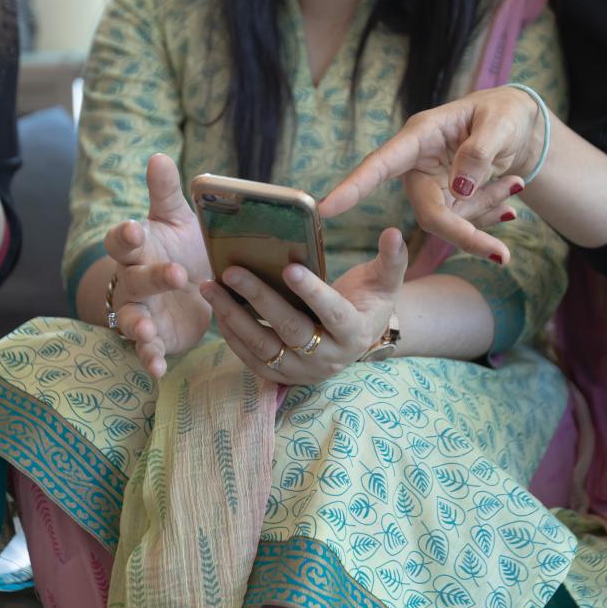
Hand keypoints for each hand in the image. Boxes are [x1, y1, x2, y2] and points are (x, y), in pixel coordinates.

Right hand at [103, 154, 213, 377]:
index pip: (122, 240)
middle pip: (134, 280)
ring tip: (145, 332)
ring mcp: (140, 311)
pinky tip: (157, 369)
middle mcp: (132, 280)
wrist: (191, 288)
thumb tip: (158, 156)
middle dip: (151, 278)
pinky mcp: (154, 337)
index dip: (125, 236)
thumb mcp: (177, 220)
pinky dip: (149, 359)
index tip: (135, 230)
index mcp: (138, 248)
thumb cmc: (180, 247)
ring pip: (131, 319)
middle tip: (176, 275)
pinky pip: (146, 350)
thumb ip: (166, 193)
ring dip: (137, 326)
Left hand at [199, 228, 407, 384]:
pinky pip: (252, 359)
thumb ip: (392, 259)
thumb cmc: (369, 301)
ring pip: (263, 347)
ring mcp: (303, 371)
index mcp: (355, 332)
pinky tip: (218, 308)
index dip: (312, 292)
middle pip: (290, 329)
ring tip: (212, 286)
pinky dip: (232, 335)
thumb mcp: (386, 281)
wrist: (358, 337)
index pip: (332, 313)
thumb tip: (394, 231)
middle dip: (259, 298)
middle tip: (232, 270)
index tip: (289, 268)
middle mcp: (328, 357)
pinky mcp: (282, 376)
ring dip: (234, 317)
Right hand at [320, 86, 541, 262]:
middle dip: (464, 234)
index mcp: (419, 137)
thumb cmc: (504, 113)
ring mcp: (433, 185)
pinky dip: (494, 210)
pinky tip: (512, 188)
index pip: (380, 165)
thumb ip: (479, 153)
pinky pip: (469, 219)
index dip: (353, 188)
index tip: (325, 209)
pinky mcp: (449, 200)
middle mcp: (419, 164)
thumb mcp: (500, 125)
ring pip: (454, 220)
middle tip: (501, 255)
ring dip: (489, 208)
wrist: (519, 124)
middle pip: (429, 213)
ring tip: (516, 182)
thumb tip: (458, 189)